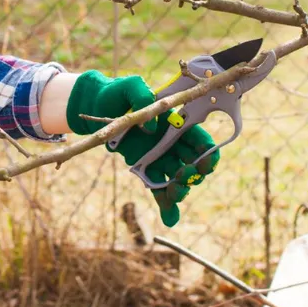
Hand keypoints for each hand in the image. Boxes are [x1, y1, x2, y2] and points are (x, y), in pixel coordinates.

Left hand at [66, 71, 218, 226]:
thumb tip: (152, 127)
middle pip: (194, 164)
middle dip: (194, 174)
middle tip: (182, 176)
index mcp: (178, 123)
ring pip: (179, 180)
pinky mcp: (145, 169)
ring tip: (174, 194)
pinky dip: (166, 205)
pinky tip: (170, 220)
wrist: (100, 107)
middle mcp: (174, 143)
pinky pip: (159, 189)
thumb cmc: (120, 93)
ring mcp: (161, 157)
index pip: (202, 141)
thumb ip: (142, 95)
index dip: (208, 154)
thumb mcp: (130, 86)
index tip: (203, 163)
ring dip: (181, 190)